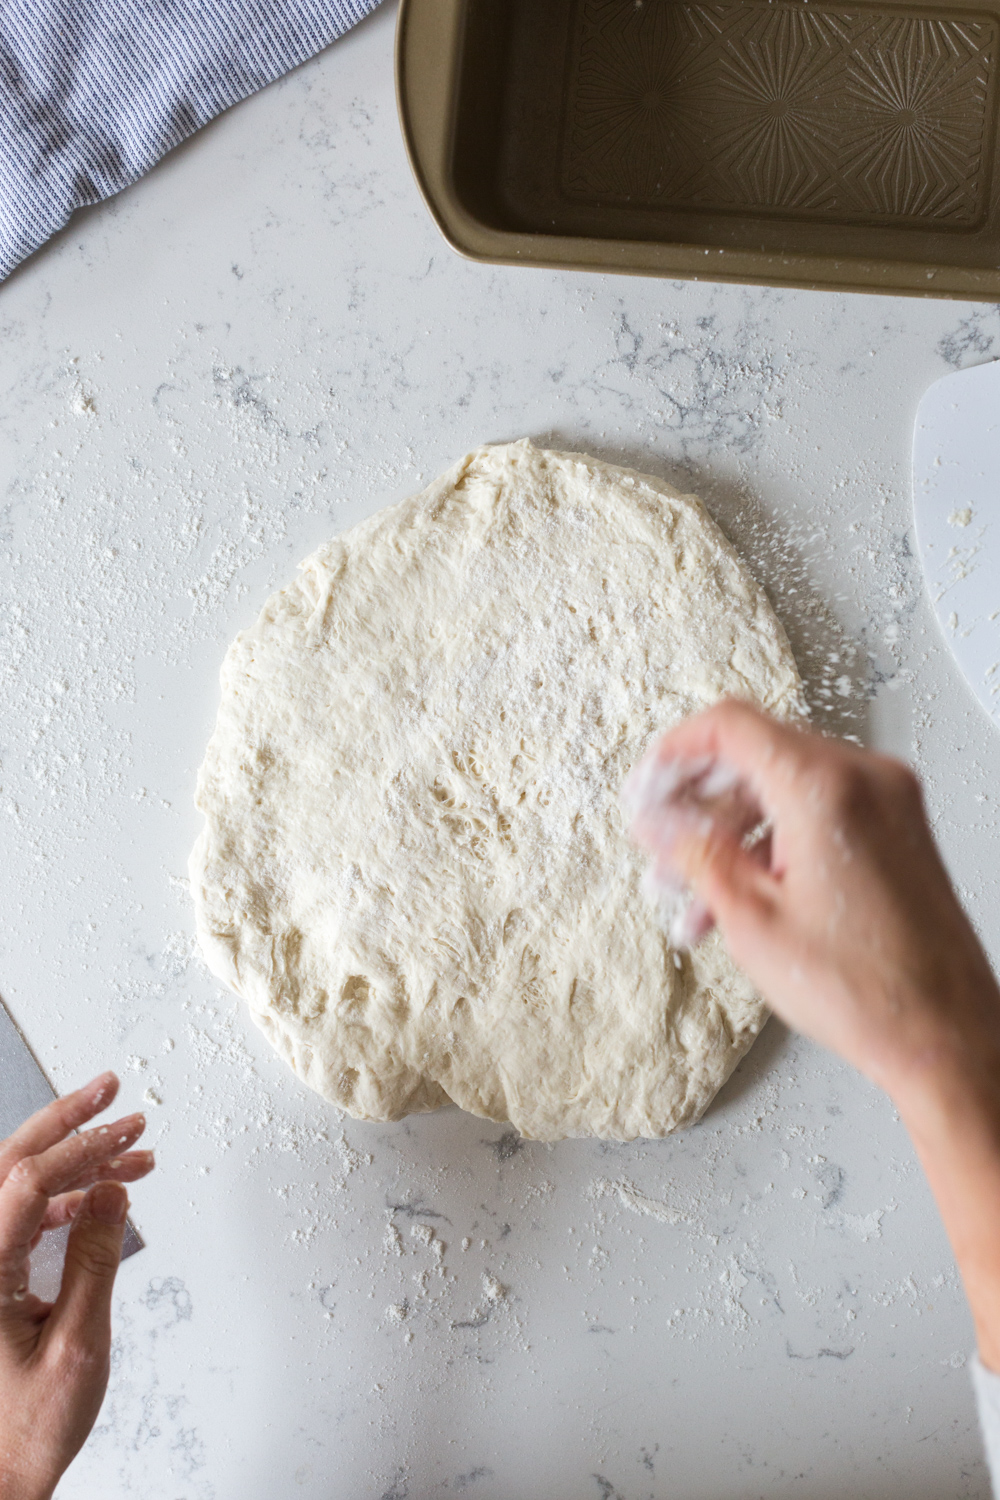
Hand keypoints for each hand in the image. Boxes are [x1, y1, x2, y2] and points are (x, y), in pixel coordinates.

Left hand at [0, 1073, 153, 1499]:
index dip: (82, 1147)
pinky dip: (64, 1196)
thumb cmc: (25, 1429)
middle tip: (110, 1089)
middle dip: (65, 1121)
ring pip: (17, 1186)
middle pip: (10, 1163)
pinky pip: (21, 1217)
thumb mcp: (77, 1346)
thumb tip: (113, 1189)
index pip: (29, 1181)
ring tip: (131, 1144)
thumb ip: (96, 1261)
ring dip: (73, 1159)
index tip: (129, 1129)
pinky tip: (105, 1195)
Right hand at [631, 699, 999, 1100]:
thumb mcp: (751, 919)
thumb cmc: (869, 990)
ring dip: (731, 833)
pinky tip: (739, 897)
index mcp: (826, 788)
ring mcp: (888, 803)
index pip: (730, 726)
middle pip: (757, 755)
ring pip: (783, 790)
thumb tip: (657, 822)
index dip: (674, 753)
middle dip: (698, 805)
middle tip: (661, 842)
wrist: (944, 1035)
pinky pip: (818, 814)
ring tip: (691, 891)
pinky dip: (772, 844)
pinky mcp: (898, 830)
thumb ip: (695, 854)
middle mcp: (866, 780)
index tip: (647, 786)